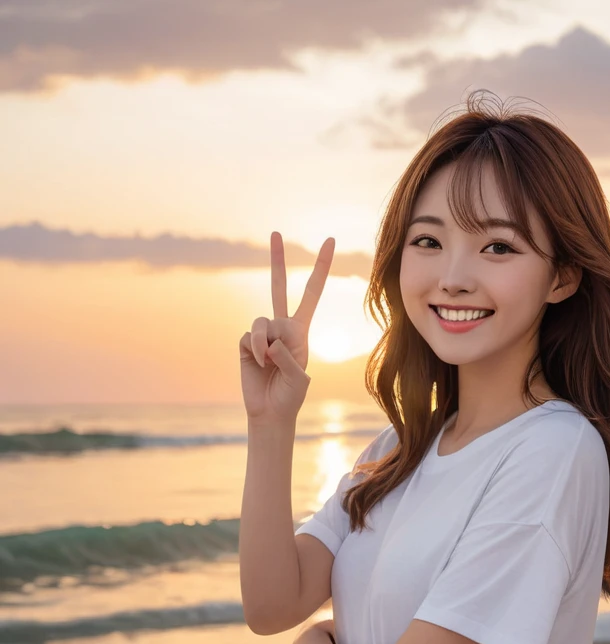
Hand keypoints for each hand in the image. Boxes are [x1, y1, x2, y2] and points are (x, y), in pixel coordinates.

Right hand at [239, 231, 334, 424]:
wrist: (270, 411)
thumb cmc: (291, 395)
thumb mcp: (300, 378)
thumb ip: (288, 357)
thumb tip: (270, 340)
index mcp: (301, 330)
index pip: (311, 293)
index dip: (320, 268)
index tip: (329, 241)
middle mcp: (281, 327)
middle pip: (277, 287)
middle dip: (277, 260)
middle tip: (275, 232)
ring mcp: (262, 334)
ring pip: (263, 322)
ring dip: (267, 343)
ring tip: (269, 362)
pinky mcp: (246, 343)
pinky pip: (251, 336)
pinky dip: (257, 350)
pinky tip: (259, 364)